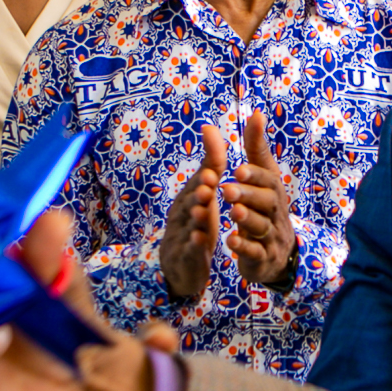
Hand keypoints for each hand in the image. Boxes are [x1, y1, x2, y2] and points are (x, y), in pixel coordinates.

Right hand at [159, 138, 221, 301]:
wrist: (180, 263)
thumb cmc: (195, 220)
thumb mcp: (203, 191)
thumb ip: (210, 163)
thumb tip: (210, 127)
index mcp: (189, 196)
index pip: (198, 183)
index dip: (204, 176)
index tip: (211, 171)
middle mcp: (183, 213)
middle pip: (190, 202)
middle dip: (198, 193)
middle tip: (208, 185)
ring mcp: (182, 235)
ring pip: (190, 225)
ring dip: (196, 217)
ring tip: (203, 211)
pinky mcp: (186, 256)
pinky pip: (190, 249)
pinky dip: (195, 244)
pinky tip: (201, 240)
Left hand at [221, 112, 298, 287]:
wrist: (277, 252)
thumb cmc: (266, 207)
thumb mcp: (264, 176)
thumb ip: (257, 147)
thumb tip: (256, 112)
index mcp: (274, 191)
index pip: (269, 180)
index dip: (255, 174)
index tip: (239, 169)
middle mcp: (276, 212)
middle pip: (267, 203)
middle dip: (248, 195)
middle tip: (228, 189)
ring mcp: (271, 236)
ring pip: (262, 227)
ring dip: (248, 220)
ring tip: (233, 212)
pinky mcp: (263, 258)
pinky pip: (256, 253)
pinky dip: (244, 248)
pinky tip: (230, 241)